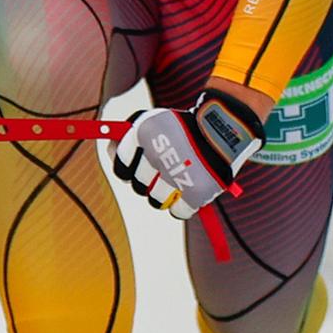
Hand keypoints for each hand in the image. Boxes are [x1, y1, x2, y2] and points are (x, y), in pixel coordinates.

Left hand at [111, 89, 264, 218]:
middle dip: (145, 180)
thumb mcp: (152, 120)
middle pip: (137, 185)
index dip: (124, 168)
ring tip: (174, 180)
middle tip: (158, 172)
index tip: (129, 168)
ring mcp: (178, 175)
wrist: (223, 130)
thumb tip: (108, 148)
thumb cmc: (182, 128)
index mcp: (145, 132)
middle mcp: (159, 154)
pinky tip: (186, 192)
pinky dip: (181, 206)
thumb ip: (126, 133)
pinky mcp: (197, 193)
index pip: (120, 164)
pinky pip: (178, 212)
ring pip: (155, 200)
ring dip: (162, 194)